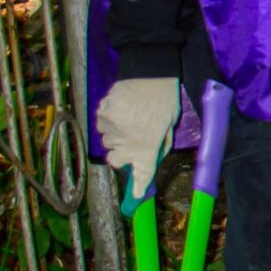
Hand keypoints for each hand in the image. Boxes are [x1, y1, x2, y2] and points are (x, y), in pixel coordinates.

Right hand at [95, 77, 178, 213]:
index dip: (138, 187)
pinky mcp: (101, 114)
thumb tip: (149, 160)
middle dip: (123, 153)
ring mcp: (110, 128)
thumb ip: (157, 147)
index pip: (141, 175)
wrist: (151, 73)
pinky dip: (109, 120)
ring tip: (130, 118)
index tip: (136, 198)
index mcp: (147, 147)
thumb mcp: (169, 127)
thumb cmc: (165, 100)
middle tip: (134, 139)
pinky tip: (121, 109)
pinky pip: (101, 124)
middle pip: (116, 159)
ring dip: (116, 134)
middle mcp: (126, 142)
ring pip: (107, 140)